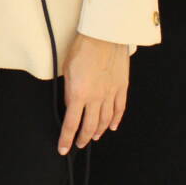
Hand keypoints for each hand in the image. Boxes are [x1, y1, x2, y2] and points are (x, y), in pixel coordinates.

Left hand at [57, 34, 129, 154]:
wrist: (104, 35)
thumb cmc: (82, 49)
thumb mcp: (67, 71)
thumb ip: (69, 91)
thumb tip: (71, 105)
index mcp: (79, 95)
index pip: (71, 124)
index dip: (66, 139)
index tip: (64, 148)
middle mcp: (96, 98)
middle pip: (89, 126)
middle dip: (83, 138)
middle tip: (79, 144)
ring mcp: (110, 94)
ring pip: (105, 120)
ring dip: (98, 131)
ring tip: (93, 137)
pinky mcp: (122, 87)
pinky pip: (119, 109)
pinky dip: (116, 120)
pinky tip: (112, 126)